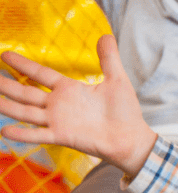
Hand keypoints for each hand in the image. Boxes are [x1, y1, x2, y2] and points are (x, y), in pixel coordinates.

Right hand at [0, 35, 155, 176]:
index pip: (40, 74)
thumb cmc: (125, 111)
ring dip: (8, 106)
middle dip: (7, 85)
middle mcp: (59, 104)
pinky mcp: (63, 136)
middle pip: (26, 92)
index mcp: (69, 89)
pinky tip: (5, 130)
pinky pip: (39, 135)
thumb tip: (106, 35)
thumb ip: (109, 59)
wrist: (131, 137)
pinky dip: (23, 134)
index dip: (23, 65)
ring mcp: (59, 121)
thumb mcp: (117, 80)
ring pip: (26, 112)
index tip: (4, 55)